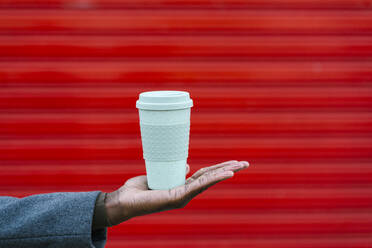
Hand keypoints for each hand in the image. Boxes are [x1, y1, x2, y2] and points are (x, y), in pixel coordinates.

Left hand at [104, 160, 248, 225]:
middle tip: (246, 163)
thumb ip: (173, 170)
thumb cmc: (137, 190)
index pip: (205, 176)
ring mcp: (183, 196)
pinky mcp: (177, 197)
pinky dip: (214, 179)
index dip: (219, 168)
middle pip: (211, 178)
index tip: (233, 162)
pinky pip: (198, 186)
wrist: (123, 201)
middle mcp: (185, 193)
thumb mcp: (159, 175)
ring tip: (240, 166)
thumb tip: (187, 165)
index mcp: (182, 187)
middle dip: (229, 170)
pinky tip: (227, 174)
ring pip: (208, 182)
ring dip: (225, 173)